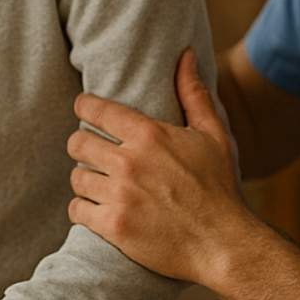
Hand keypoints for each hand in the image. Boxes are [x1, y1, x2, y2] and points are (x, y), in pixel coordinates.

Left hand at [66, 48, 269, 285]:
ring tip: (100, 185)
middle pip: (78, 143)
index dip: (85, 107)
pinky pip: (77, 210)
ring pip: (77, 177)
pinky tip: (97, 210)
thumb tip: (185, 55)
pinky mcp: (113, 226)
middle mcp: (129, 162)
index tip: (84, 110)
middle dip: (83, 146)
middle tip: (94, 154)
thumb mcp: (214, 135)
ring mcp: (120, 196)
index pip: (96, 110)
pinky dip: (83, 209)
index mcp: (150, 135)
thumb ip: (193, 94)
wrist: (223, 243)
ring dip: (86, 180)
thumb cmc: (220, 188)